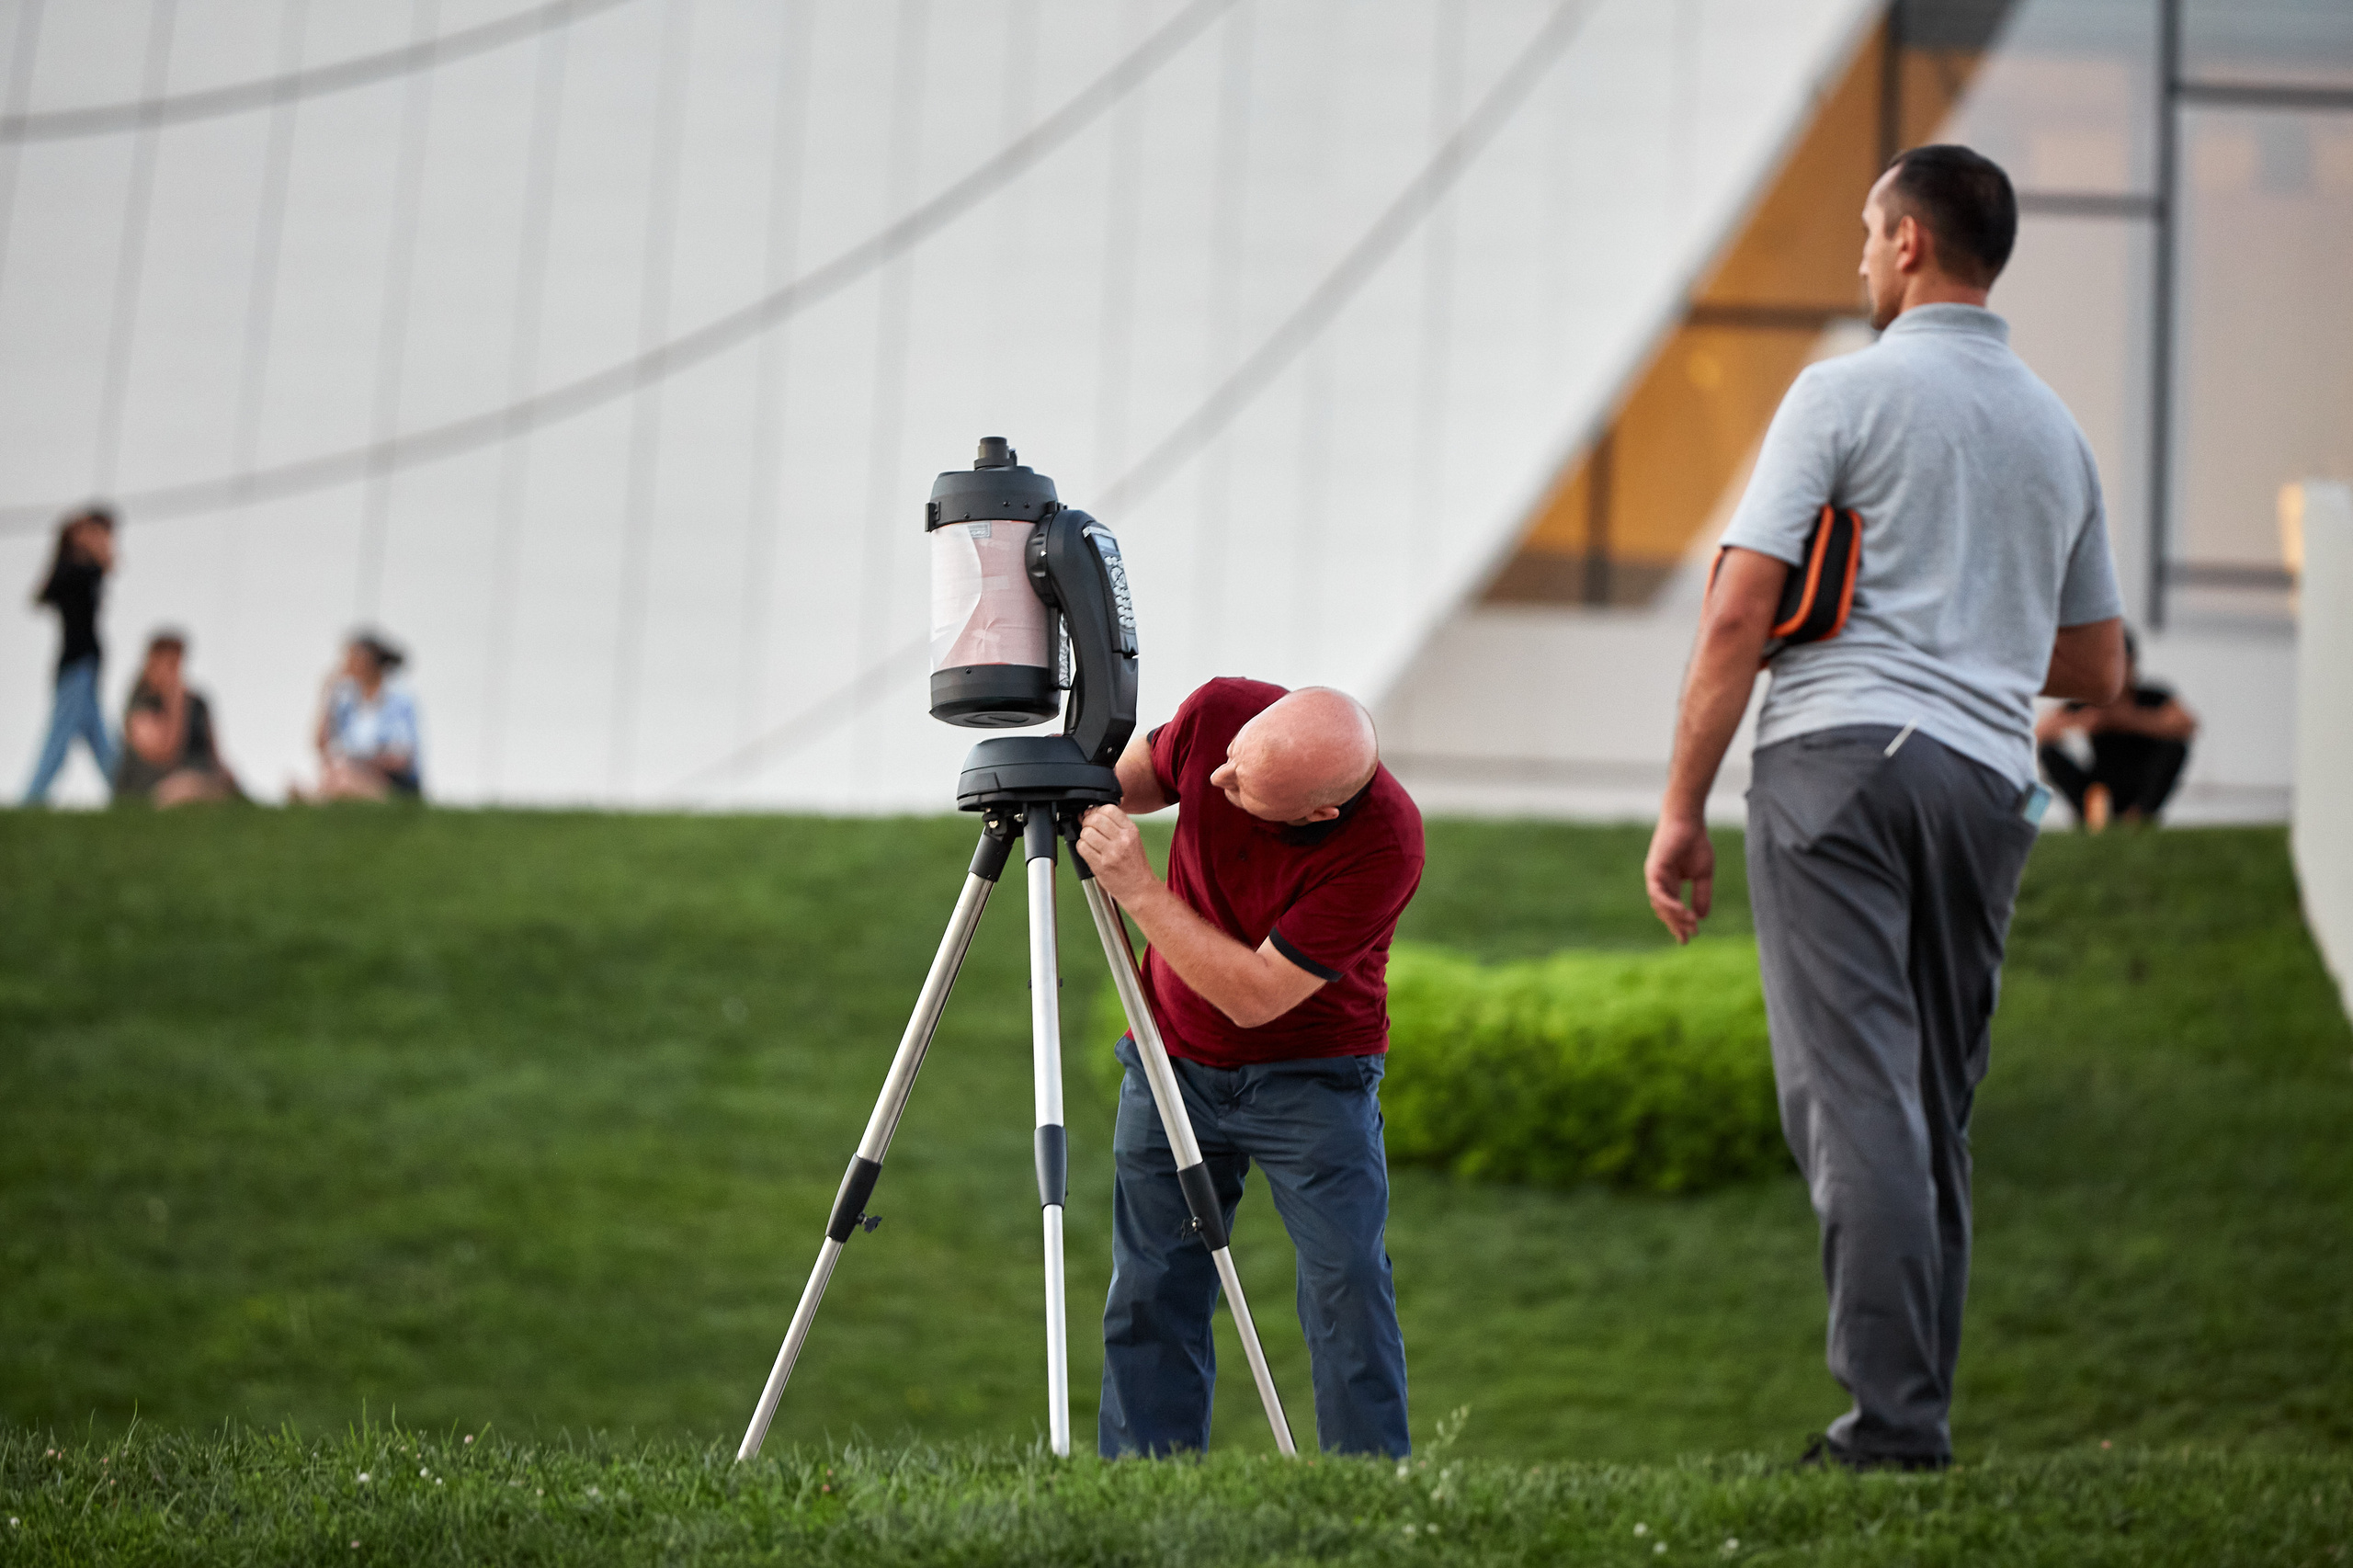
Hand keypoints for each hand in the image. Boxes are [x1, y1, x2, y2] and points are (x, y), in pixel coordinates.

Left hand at [1077, 804, 1157, 905]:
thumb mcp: (1132, 839)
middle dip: (1087, 822)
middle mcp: (1122, 840)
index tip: (1094, 816)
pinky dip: (1081, 847)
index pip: (1109, 809)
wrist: (1139, 888)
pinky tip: (1088, 851)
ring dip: (1084, 835)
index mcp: (1131, 831)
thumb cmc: (1135, 865)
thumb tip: (1093, 813)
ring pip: (1086, 833)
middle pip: (1095, 819)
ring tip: (1090, 841)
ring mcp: (1111, 853)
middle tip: (1088, 828)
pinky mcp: (1100, 865)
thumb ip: (1117, 825)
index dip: (1097, 810)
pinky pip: (1082, 847)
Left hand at [1644, 813, 1713, 944]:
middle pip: (1664, 911)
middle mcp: (1659, 882)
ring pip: (1660, 904)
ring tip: (1690, 925)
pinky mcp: (1653, 869)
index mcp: (1669, 884)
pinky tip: (1680, 912)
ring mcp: (1654, 877)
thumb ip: (1701, 895)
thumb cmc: (1695, 843)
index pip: (1672, 909)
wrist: (1689, 821)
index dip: (1679, 924)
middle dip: (1675, 925)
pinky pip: (1658, 892)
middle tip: (1686, 938)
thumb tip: (1701, 917)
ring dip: (1675, 916)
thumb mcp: (1703, 875)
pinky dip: (1669, 904)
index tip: (1689, 938)